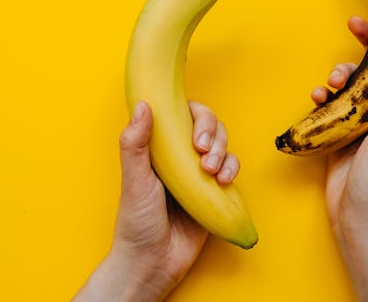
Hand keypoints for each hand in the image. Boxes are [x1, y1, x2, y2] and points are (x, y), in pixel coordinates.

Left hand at [72, 100, 239, 301]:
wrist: (153, 263)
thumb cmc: (136, 223)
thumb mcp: (134, 181)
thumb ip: (135, 144)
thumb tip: (142, 104)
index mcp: (159, 147)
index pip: (183, 114)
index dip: (196, 115)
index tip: (194, 134)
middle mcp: (180, 155)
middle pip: (209, 125)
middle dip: (213, 134)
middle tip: (203, 152)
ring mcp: (199, 172)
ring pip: (223, 144)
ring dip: (223, 151)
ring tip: (212, 172)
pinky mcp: (215, 190)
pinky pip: (232, 168)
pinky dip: (232, 168)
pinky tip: (223, 181)